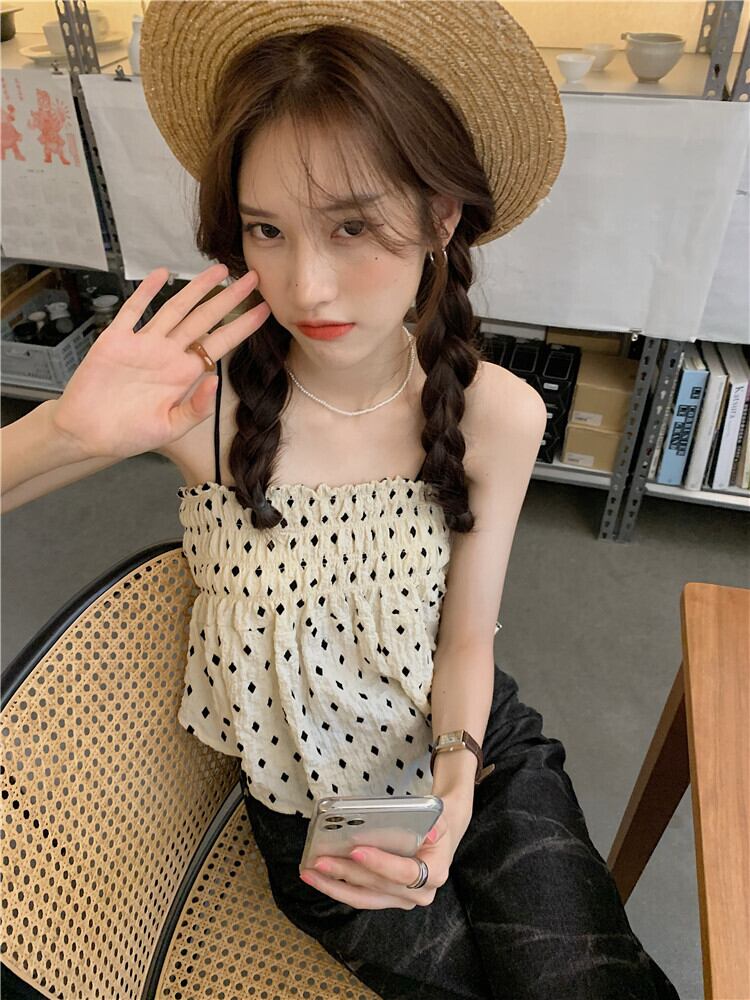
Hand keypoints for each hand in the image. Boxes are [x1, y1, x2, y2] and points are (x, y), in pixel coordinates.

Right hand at [50, 263, 270, 460]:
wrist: (88, 433)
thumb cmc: (129, 434)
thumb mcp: (171, 428)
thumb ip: (196, 408)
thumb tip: (216, 380)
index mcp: (184, 374)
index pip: (220, 343)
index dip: (242, 325)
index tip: (264, 309)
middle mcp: (168, 354)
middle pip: (204, 318)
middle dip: (228, 298)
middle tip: (252, 277)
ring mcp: (144, 344)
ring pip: (175, 308)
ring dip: (195, 288)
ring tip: (218, 269)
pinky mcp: (117, 339)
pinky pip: (133, 310)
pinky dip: (146, 292)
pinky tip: (161, 274)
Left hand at [299, 792, 472, 909]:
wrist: (438, 841)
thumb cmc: (435, 826)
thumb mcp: (439, 819)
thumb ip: (435, 823)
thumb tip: (428, 831)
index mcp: (434, 874)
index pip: (404, 873)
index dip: (380, 864)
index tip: (356, 850)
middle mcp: (418, 895)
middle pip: (376, 885)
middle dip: (346, 873)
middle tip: (320, 860)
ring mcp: (400, 900)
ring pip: (362, 898)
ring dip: (334, 886)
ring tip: (310, 872)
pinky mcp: (384, 899)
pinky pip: (358, 897)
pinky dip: (337, 887)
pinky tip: (317, 877)